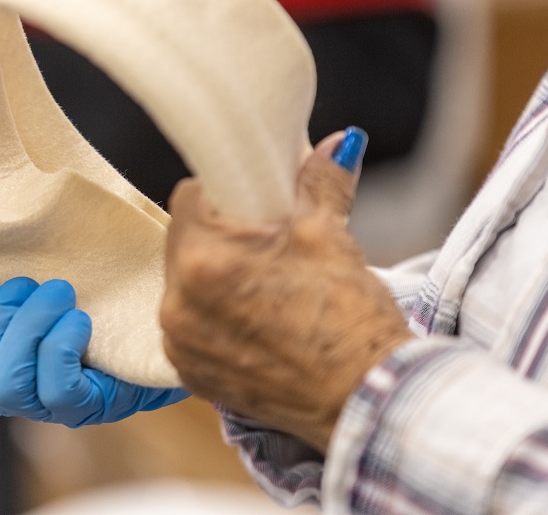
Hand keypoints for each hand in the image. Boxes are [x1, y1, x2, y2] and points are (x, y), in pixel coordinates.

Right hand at [0, 267, 188, 426]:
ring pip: (8, 389)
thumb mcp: (27, 287)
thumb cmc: (84, 294)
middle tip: (27, 283)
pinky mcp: (91, 406)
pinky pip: (58, 394)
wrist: (154, 310)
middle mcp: (16, 391)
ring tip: (58, 293)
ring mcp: (51, 404)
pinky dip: (60, 349)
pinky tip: (79, 320)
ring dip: (26, 331)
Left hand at [160, 129, 411, 451]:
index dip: (222, 192)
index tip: (249, 200)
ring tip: (264, 283)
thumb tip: (340, 143)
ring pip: (185, 285)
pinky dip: (215, 318)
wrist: (370, 403)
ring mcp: (182, 345)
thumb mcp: (331, 235)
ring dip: (214, 277)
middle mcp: (178, 305)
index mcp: (203, 260)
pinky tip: (256, 319)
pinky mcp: (193, 376)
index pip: (190, 197)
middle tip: (264, 241)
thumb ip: (321, 182)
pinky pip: (191, 327)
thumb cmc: (351, 322)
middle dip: (219, 234)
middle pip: (184, 241)